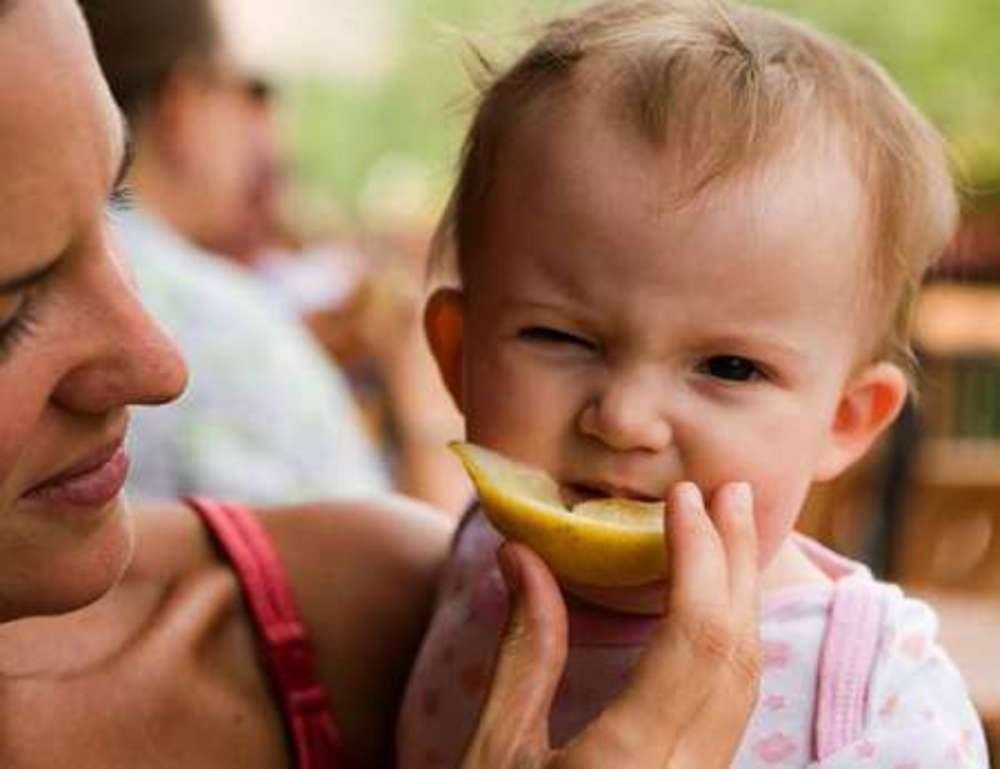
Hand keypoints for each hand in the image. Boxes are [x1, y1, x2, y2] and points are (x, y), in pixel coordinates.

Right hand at [461, 482, 760, 768]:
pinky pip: (733, 704)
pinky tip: (716, 605)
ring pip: (744, 682)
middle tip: (731, 492)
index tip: (684, 497)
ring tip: (728, 533)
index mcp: (630, 761)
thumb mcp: (494, 749)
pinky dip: (729, 640)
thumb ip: (522, 651)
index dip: (698, 556)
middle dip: (735, 562)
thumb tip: (522, 552)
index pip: (694, 638)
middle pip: (735, 653)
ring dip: (740, 599)